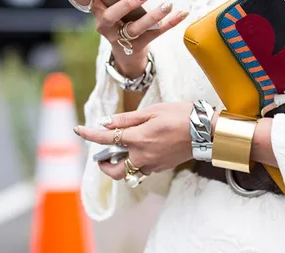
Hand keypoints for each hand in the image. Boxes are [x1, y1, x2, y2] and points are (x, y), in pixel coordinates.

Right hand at [69, 0, 188, 77]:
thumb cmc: (121, 16)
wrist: (127, 51)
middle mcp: (104, 24)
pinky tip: (183, 12)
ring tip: (167, 4)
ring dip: (152, 15)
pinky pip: (156, 33)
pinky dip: (171, 22)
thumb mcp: (115, 0)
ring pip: (135, 28)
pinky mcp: (137, 46)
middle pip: (110, 15)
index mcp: (96, 9)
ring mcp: (120, 37)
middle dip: (126, 3)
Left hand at [74, 102, 201, 179]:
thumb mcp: (153, 111)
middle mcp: (142, 156)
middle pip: (113, 170)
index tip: (78, 130)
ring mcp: (152, 164)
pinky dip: (136, 162)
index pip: (106, 139)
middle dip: (103, 165)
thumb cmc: (181, 115)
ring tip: (121, 152)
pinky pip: (142, 169)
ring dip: (120, 165)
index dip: (89, 134)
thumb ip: (127, 119)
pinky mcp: (161, 167)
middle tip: (101, 156)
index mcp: (138, 138)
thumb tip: (106, 123)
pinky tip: (142, 150)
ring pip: (128, 172)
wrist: (205, 131)